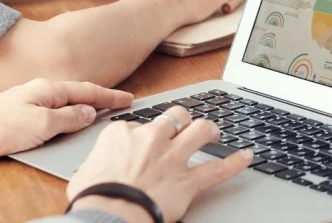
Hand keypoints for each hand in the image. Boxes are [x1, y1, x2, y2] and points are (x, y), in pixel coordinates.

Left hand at [0, 79, 132, 159]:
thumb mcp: (42, 124)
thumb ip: (69, 118)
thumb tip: (89, 113)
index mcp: (48, 89)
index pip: (88, 91)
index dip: (110, 97)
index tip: (128, 99)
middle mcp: (38, 92)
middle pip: (77, 94)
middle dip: (99, 99)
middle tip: (119, 105)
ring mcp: (26, 103)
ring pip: (63, 104)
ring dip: (81, 109)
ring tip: (98, 115)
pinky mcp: (16, 117)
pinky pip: (50, 114)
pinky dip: (65, 118)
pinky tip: (64, 126)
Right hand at [67, 106, 251, 222]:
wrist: (107, 216)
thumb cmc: (93, 198)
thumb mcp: (84, 173)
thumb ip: (96, 163)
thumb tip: (95, 169)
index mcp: (123, 134)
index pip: (140, 124)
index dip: (144, 134)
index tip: (144, 143)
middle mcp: (151, 139)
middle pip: (175, 117)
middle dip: (182, 120)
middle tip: (186, 127)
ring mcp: (172, 158)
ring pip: (199, 131)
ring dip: (209, 129)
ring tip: (214, 132)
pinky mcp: (187, 181)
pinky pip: (218, 169)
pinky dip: (235, 163)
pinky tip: (247, 157)